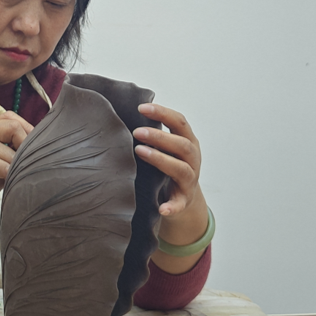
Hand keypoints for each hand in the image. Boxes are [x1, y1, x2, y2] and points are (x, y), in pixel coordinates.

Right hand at [0, 111, 33, 216]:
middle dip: (25, 148)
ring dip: (15, 168)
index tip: (32, 149)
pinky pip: (4, 166)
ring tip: (7, 176)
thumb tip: (41, 145)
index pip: (12, 118)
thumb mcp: (1, 160)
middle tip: (22, 164)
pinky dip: (8, 176)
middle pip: (15, 128)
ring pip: (12, 152)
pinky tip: (0, 180)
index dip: (27, 132)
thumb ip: (14, 149)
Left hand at [133, 103, 207, 251]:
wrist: (184, 199)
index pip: (180, 122)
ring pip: (182, 170)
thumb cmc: (170, 167)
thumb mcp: (167, 148)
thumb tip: (122, 112)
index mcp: (188, 142)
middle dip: (160, 137)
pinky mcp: (184, 201)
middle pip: (182, 145)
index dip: (163, 113)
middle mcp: (193, 160)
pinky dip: (172, 206)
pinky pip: (180, 204)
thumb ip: (154, 134)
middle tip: (137, 132)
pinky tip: (162, 208)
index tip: (141, 107)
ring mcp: (190, 181)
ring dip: (162, 160)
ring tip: (140, 152)